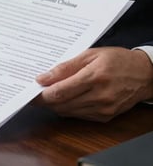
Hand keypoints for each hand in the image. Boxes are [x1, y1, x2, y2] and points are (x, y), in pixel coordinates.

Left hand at [33, 47, 152, 121]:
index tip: (30, 92)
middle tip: (35, 94)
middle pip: (61, 104)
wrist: (145, 74)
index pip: (60, 91)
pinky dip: (67, 108)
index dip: (42, 94)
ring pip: (68, 112)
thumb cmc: (117, 60)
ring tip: (49, 95)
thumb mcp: (90, 55)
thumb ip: (65, 67)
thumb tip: (43, 78)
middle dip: (45, 101)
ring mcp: (103, 109)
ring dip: (55, 105)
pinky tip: (65, 99)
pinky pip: (78, 116)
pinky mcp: (105, 117)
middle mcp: (99, 96)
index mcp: (94, 77)